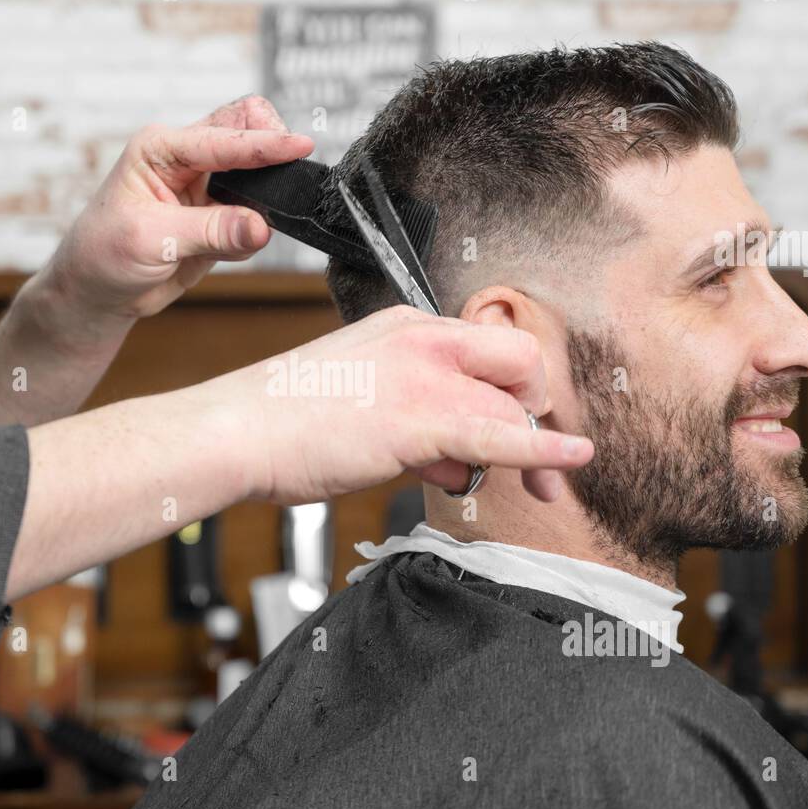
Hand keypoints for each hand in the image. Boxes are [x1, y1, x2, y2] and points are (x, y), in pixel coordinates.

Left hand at [48, 95, 313, 322]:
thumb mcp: (152, 240)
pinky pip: (255, 215)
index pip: (223, 139)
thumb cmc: (104, 254)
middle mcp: (186, 159)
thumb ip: (211, 231)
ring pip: (256, 171)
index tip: (301, 145)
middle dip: (271, 145)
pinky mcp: (219, 216)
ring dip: (268, 191)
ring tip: (262, 220)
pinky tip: (234, 247)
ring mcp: (206, 186)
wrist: (97, 291)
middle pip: (245, 128)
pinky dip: (257, 228)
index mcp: (161, 148)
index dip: (264, 143)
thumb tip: (261, 227)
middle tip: (291, 174)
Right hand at [222, 306, 594, 504]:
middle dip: (536, 408)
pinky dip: (543, 449)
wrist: (237, 431)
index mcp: (405, 327)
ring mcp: (421, 374)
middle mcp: (420, 338)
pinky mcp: (417, 417)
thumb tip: (458, 458)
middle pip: (518, 362)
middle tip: (538, 453)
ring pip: (512, 402)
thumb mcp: (361, 402)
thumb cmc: (284, 423)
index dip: (515, 389)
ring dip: (533, 447)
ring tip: (540, 481)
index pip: (488, 346)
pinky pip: (500, 433)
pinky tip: (570, 458)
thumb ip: (416, 419)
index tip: (521, 424)